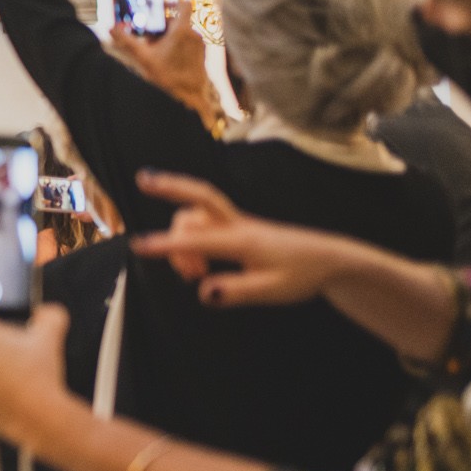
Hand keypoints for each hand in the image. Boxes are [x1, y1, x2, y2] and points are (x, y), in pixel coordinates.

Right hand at [110, 14, 222, 125]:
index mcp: (181, 30)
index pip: (184, 4)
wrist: (188, 96)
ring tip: (157, 50)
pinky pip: (189, 42)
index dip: (173, 2)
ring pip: (183, 32)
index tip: (160, 9)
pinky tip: (168, 58)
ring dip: (170, 37)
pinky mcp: (202, 54)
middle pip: (178, 20)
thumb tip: (111, 29)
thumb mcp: (142, 57)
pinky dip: (178, 46)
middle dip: (163, 26)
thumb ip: (127, 41)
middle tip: (150, 37)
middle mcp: (193, 34)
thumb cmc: (167, 77)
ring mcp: (199, 44)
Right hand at [130, 170, 344, 306]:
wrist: (330, 260)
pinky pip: (205, 222)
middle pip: (199, 197)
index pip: (198, 241)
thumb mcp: (273, 291)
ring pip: (197, 214)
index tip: (140, 246)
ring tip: (191, 273)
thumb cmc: (303, 274)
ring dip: (181, 235)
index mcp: (244, 241)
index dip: (166, 245)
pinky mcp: (238, 228)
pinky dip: (191, 237)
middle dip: (170, 186)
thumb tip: (203, 291)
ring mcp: (237, 223)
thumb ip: (236, 291)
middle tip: (143, 179)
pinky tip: (200, 266)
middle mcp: (237, 225)